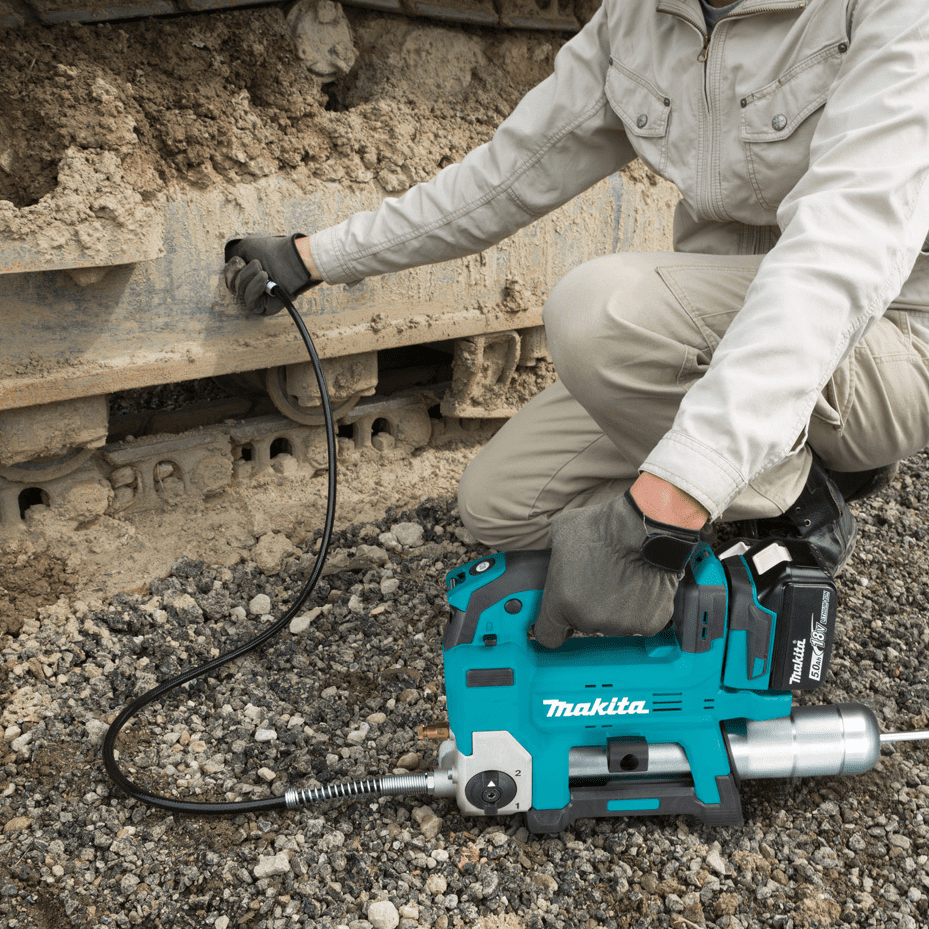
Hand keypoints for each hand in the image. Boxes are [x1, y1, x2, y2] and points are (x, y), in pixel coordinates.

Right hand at [224, 234, 319, 315]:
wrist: (293, 259)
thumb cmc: (274, 251)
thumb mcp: (248, 247)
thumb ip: (234, 254)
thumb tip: (227, 264)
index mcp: (246, 272)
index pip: (228, 277)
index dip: (230, 269)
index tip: (240, 260)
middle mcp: (250, 286)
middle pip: (231, 286)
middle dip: (241, 273)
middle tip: (256, 264)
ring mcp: (257, 298)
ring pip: (239, 293)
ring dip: (250, 277)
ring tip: (264, 270)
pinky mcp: (263, 307)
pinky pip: (249, 302)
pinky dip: (254, 288)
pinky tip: (264, 278)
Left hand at [532, 490, 701, 646]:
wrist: (643, 526)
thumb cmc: (603, 528)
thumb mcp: (560, 537)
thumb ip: (554, 562)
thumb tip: (556, 564)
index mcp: (561, 603)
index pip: (549, 636)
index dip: (556, 627)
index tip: (562, 621)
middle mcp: (589, 619)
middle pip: (585, 625)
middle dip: (590, 606)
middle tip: (600, 580)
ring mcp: (620, 625)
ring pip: (614, 623)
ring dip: (616, 607)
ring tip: (622, 578)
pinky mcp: (648, 623)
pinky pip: (641, 621)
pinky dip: (642, 608)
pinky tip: (641, 584)